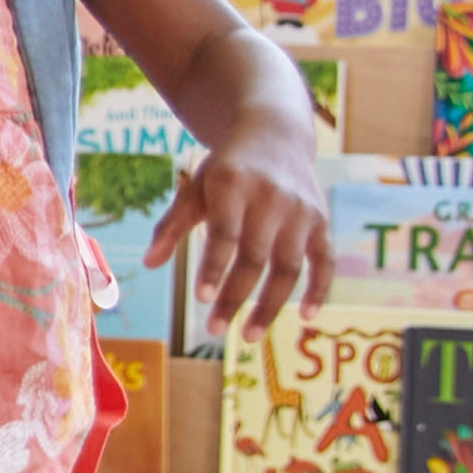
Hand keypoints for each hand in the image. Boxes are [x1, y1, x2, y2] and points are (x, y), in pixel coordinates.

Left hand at [152, 137, 331, 335]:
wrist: (274, 135)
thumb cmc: (225, 170)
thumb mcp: (194, 188)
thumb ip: (171, 225)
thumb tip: (148, 264)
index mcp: (233, 185)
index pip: (224, 234)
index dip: (214, 267)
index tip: (200, 300)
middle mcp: (272, 198)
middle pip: (255, 257)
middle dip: (235, 296)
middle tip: (214, 329)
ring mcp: (302, 211)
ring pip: (288, 267)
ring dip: (270, 305)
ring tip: (249, 336)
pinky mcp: (322, 222)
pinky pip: (325, 262)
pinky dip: (319, 289)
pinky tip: (305, 317)